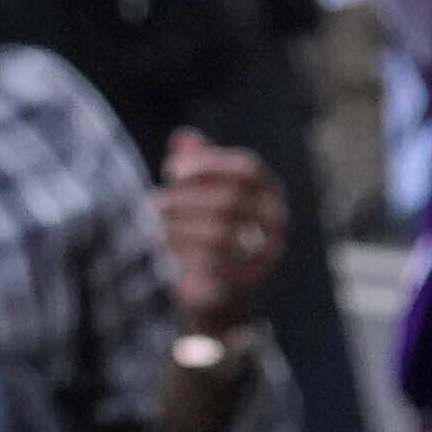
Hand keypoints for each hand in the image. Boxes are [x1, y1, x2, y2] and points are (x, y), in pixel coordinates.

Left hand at [151, 133, 287, 320]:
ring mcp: (266, 254)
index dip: (207, 164)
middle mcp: (276, 222)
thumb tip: (183, 138)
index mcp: (268, 192)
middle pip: (230, 200)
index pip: (247, 169)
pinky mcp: (247, 283)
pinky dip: (183, 256)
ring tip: (155, 227)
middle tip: (155, 203)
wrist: (219, 293)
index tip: (172, 170)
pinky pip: (212, 267)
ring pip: (220, 235)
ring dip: (179, 229)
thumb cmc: (207, 231)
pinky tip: (164, 252)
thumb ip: (196, 166)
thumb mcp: (202, 195)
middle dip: (184, 199)